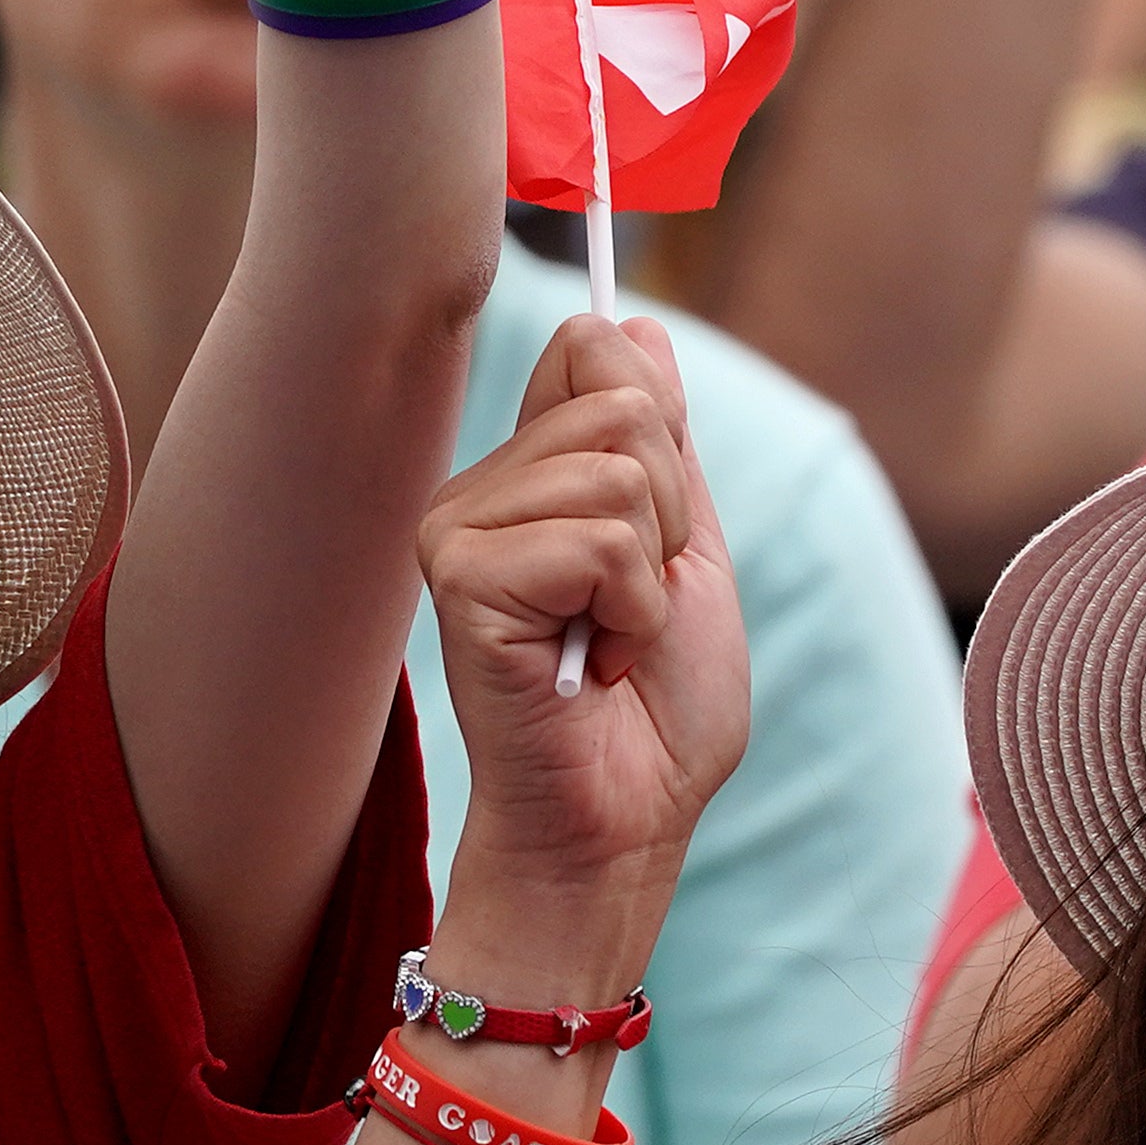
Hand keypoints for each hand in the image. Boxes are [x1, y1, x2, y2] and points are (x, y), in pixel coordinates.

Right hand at [418, 318, 749, 949]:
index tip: (658, 526)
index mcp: (531, 475)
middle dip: (671, 515)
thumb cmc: (657, 711)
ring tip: (611, 642)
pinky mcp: (459, 577)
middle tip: (634, 607)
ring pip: (616, 470)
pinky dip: (629, 612)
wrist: (625, 823)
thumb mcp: (686, 549)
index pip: (596, 347)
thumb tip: (632, 322)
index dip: (659, 425)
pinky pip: (596, 540)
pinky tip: (591, 666)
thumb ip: (662, 443)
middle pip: (624, 402)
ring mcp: (459, 529)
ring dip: (650, 575)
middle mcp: (480, 489)